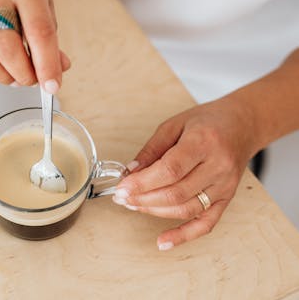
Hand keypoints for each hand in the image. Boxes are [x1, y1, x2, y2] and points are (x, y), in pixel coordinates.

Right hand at [0, 0, 69, 92]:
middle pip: (5, 46)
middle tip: (30, 80)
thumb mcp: (48, 16)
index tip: (51, 85)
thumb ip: (52, 46)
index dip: (46, 65)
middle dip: (21, 73)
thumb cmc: (26, 2)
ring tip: (12, 78)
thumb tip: (55, 72)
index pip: (38, 31)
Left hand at [113, 96, 258, 249]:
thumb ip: (152, 149)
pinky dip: (183, 235)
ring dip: (155, 212)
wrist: (242, 125)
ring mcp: (225, 186)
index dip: (142, 183)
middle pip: (175, 192)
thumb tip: (130, 172)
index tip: (122, 187)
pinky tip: (163, 241)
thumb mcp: (174, 125)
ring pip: (186, 209)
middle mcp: (218, 166)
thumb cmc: (208, 122)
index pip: (169, 170)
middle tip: (122, 198)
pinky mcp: (226, 199)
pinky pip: (205, 223)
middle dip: (143, 199)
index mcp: (203, 143)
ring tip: (134, 206)